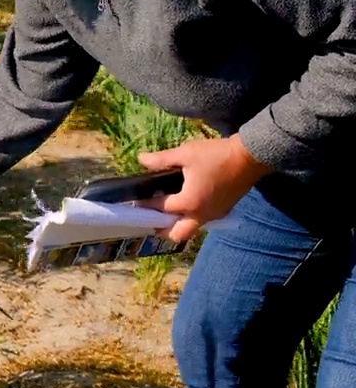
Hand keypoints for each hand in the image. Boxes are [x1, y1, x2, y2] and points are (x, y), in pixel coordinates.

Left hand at [136, 134, 272, 241]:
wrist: (250, 157)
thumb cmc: (217, 155)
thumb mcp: (186, 154)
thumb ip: (161, 160)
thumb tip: (141, 159)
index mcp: (189, 202)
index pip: (161, 208)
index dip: (147, 204)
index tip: (137, 200)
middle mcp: (201, 215)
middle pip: (176, 234)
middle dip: (161, 230)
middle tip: (152, 217)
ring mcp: (214, 215)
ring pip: (191, 230)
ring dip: (177, 225)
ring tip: (167, 210)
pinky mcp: (224, 211)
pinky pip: (203, 221)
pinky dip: (191, 218)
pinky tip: (187, 204)